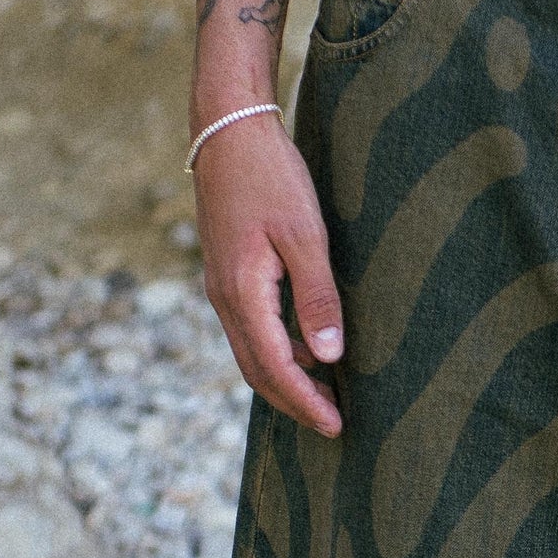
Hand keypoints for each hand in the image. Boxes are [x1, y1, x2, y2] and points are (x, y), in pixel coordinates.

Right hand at [194, 118, 344, 438]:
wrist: (227, 131)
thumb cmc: (270, 176)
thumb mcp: (305, 234)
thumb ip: (317, 296)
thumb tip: (328, 357)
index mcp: (244, 294)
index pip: (276, 367)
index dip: (306, 401)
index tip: (336, 426)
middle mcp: (225, 298)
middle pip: (257, 371)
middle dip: (294, 401)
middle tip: (333, 424)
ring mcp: (221, 287)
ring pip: (251, 352)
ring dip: (284, 378)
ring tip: (324, 393)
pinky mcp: (226, 273)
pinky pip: (250, 329)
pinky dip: (276, 350)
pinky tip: (306, 347)